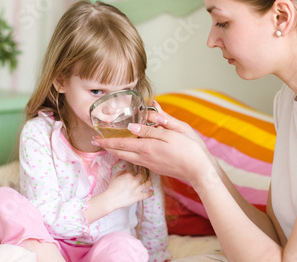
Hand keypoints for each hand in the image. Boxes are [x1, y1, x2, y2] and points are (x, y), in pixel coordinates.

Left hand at [93, 110, 213, 184]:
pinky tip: (128, 152)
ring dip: (116, 151)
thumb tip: (133, 125)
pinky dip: (127, 155)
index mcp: (148, 147)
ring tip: (108, 146)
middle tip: (96, 141)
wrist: (200, 170)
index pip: (121, 143)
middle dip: (107, 147)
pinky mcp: (155, 168)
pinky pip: (135, 161)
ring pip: (127, 158)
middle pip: (121, 153)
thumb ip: (152, 128)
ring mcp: (150, 164)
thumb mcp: (173, 133)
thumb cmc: (190, 149)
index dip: (107, 140)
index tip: (96, 137)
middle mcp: (145, 158)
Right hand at [105, 171, 153, 209]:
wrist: (111, 199)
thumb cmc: (111, 188)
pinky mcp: (138, 197)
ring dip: (149, 182)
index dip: (134, 172)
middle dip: (143, 175)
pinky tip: (152, 191)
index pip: (134, 171)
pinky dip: (150, 193)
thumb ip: (121, 172)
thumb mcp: (114, 176)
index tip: (135, 174)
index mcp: (129, 175)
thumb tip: (127, 171)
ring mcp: (137, 189)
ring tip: (148, 182)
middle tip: (143, 176)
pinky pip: (147, 194)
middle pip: (143, 176)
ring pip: (147, 183)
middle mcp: (134, 181)